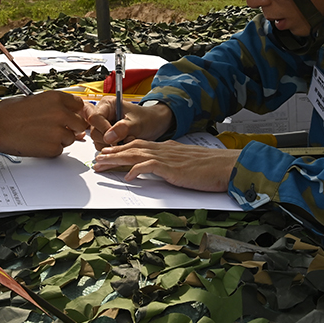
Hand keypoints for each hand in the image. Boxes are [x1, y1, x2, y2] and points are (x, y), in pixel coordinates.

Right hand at [0, 91, 90, 157]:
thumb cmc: (8, 113)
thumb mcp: (34, 99)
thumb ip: (53, 106)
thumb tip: (67, 114)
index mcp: (56, 98)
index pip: (79, 105)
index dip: (75, 112)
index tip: (72, 116)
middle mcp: (60, 113)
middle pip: (80, 124)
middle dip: (72, 127)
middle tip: (59, 129)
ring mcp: (58, 131)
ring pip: (70, 138)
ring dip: (60, 139)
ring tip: (41, 135)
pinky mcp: (53, 147)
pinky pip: (60, 150)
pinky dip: (51, 149)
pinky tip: (37, 143)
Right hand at [88, 96, 173, 149]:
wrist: (155, 125)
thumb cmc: (147, 119)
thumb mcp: (136, 122)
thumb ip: (122, 128)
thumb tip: (108, 137)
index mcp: (107, 105)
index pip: (95, 117)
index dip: (103, 128)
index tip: (113, 137)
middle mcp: (103, 115)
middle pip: (94, 131)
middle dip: (109, 139)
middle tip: (123, 140)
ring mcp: (103, 127)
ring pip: (97, 141)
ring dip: (112, 146)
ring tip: (127, 140)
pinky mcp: (106, 137)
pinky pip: (103, 146)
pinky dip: (113, 150)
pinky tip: (124, 144)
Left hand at [93, 139, 240, 191]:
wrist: (227, 165)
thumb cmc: (211, 167)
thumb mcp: (186, 164)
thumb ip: (172, 165)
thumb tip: (162, 170)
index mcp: (167, 148)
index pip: (138, 146)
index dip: (121, 149)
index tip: (107, 154)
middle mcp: (164, 149)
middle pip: (132, 148)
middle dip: (112, 153)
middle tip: (96, 159)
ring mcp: (168, 157)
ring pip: (135, 155)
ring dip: (116, 160)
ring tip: (102, 165)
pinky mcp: (173, 167)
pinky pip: (150, 166)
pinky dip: (137, 170)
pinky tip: (128, 177)